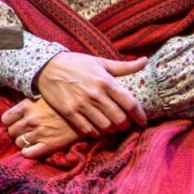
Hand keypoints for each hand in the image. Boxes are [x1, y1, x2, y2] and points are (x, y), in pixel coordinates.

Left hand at [2, 99, 80, 160]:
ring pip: (19, 143)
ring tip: (31, 139)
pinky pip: (28, 153)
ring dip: (23, 142)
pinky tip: (32, 149)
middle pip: (12, 131)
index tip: (16, 122)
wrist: (86, 114)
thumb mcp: (45, 97)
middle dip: (17, 132)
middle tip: (25, 132)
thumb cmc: (65, 104)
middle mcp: (31, 119)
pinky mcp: (48, 145)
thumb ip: (31, 103)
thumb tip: (19, 109)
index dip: (10, 122)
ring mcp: (39, 133)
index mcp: (28, 106)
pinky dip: (28, 152)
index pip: (6, 118)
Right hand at [32, 52, 146, 136]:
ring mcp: (82, 104)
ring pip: (105, 126)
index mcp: (106, 81)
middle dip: (125, 124)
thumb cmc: (76, 63)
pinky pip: (88, 129)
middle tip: (125, 125)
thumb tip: (145, 61)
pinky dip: (96, 132)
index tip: (142, 120)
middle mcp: (95, 94)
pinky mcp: (69, 112)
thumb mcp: (100, 62)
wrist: (47, 66)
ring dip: (112, 129)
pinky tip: (97, 129)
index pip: (130, 102)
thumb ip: (123, 66)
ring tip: (112, 127)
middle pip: (119, 118)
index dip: (139, 114)